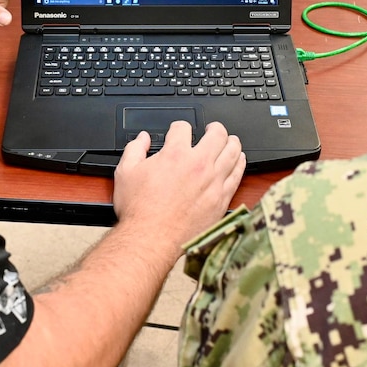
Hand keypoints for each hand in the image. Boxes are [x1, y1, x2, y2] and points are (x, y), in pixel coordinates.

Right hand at [113, 121, 245, 254]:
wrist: (151, 240)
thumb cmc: (139, 210)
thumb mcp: (125, 173)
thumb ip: (134, 149)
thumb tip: (143, 138)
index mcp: (175, 155)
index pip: (183, 128)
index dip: (179, 126)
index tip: (179, 131)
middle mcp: (198, 165)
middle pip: (217, 135)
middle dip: (215, 128)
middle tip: (212, 129)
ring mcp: (213, 181)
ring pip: (233, 152)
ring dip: (232, 142)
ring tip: (230, 140)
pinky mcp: (221, 198)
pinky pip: (237, 174)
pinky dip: (240, 163)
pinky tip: (239, 160)